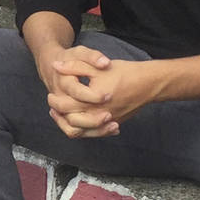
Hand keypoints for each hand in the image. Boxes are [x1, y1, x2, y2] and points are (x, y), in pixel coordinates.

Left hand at [38, 45, 152, 138]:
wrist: (148, 83)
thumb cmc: (123, 73)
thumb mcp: (96, 67)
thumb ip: (74, 67)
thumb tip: (56, 66)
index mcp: (91, 101)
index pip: (65, 107)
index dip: (55, 102)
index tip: (51, 95)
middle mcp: (98, 115)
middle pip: (71, 122)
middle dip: (59, 116)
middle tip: (53, 107)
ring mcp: (106, 122)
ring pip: (81, 132)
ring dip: (69, 125)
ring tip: (62, 116)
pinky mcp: (113, 124)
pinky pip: (94, 133)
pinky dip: (83, 130)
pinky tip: (78, 121)